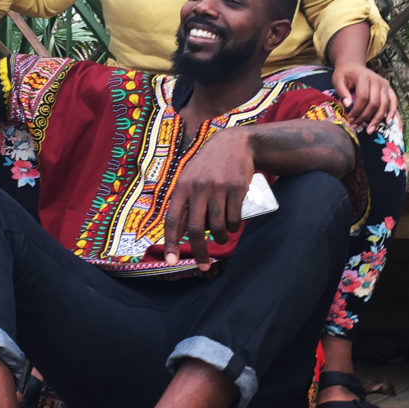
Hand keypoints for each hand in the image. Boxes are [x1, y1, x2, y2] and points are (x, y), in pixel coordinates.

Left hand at [162, 130, 253, 269]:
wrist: (235, 143)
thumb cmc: (209, 165)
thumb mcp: (190, 177)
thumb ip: (184, 201)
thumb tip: (179, 232)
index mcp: (182, 186)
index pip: (173, 219)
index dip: (171, 242)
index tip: (171, 261)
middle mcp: (198, 188)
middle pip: (196, 229)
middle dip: (199, 251)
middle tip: (204, 265)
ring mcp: (218, 188)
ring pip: (218, 226)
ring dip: (220, 239)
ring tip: (222, 240)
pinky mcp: (237, 188)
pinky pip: (234, 217)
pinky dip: (233, 228)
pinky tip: (233, 227)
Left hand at [331, 61, 396, 130]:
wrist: (353, 66)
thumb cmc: (344, 75)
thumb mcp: (338, 80)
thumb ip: (342, 92)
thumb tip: (348, 105)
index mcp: (364, 77)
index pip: (363, 97)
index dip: (356, 110)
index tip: (349, 119)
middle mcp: (377, 80)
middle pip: (374, 103)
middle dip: (365, 117)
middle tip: (356, 126)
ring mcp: (384, 84)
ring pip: (384, 104)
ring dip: (377, 119)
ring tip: (369, 130)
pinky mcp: (388, 88)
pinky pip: (393, 101)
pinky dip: (392, 112)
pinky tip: (387, 122)